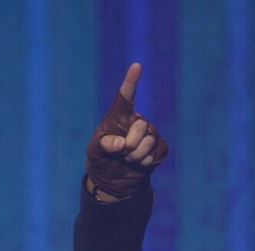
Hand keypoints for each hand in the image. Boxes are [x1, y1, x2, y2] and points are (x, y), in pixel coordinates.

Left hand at [86, 63, 167, 199]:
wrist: (112, 181)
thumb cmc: (100, 160)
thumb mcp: (94, 152)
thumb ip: (103, 144)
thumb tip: (120, 144)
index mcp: (119, 117)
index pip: (126, 96)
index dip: (131, 81)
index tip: (136, 66)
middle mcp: (136, 122)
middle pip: (141, 125)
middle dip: (131, 144)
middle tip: (122, 153)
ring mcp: (149, 134)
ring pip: (151, 139)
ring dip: (137, 155)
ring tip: (129, 159)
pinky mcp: (158, 148)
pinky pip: (160, 151)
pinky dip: (148, 161)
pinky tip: (140, 164)